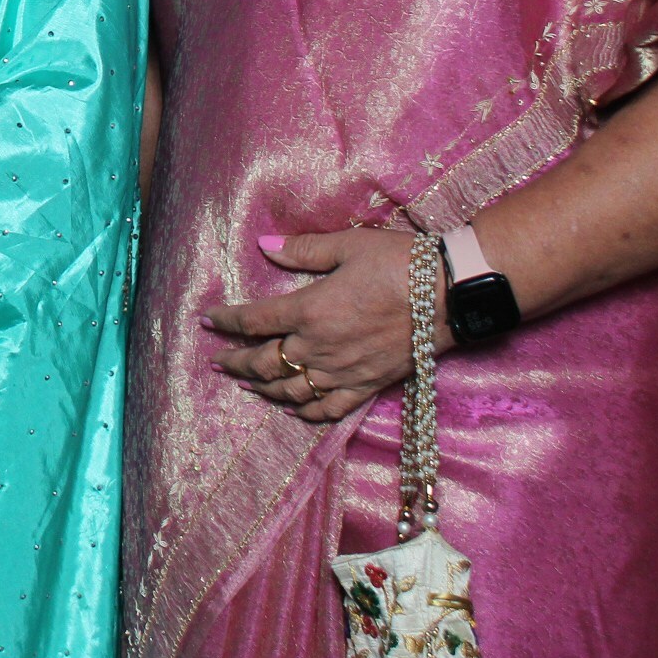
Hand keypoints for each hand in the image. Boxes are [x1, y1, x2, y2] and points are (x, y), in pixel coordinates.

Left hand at [203, 228, 448, 422]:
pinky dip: (308, 412)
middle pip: (265, 363)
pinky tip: (295, 410)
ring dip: (264, 388)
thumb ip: (302, 250)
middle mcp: (321, 347)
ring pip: (293, 390)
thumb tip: (262, 246)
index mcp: (309, 311)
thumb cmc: (398, 263)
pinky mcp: (370, 385)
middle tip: (217, 361)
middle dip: (236, 362)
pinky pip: (332, 408)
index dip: (225, 321)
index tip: (206, 321)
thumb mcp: (346, 246)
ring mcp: (345, 371)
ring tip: (246, 384)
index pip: (253, 321)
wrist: (451, 293)